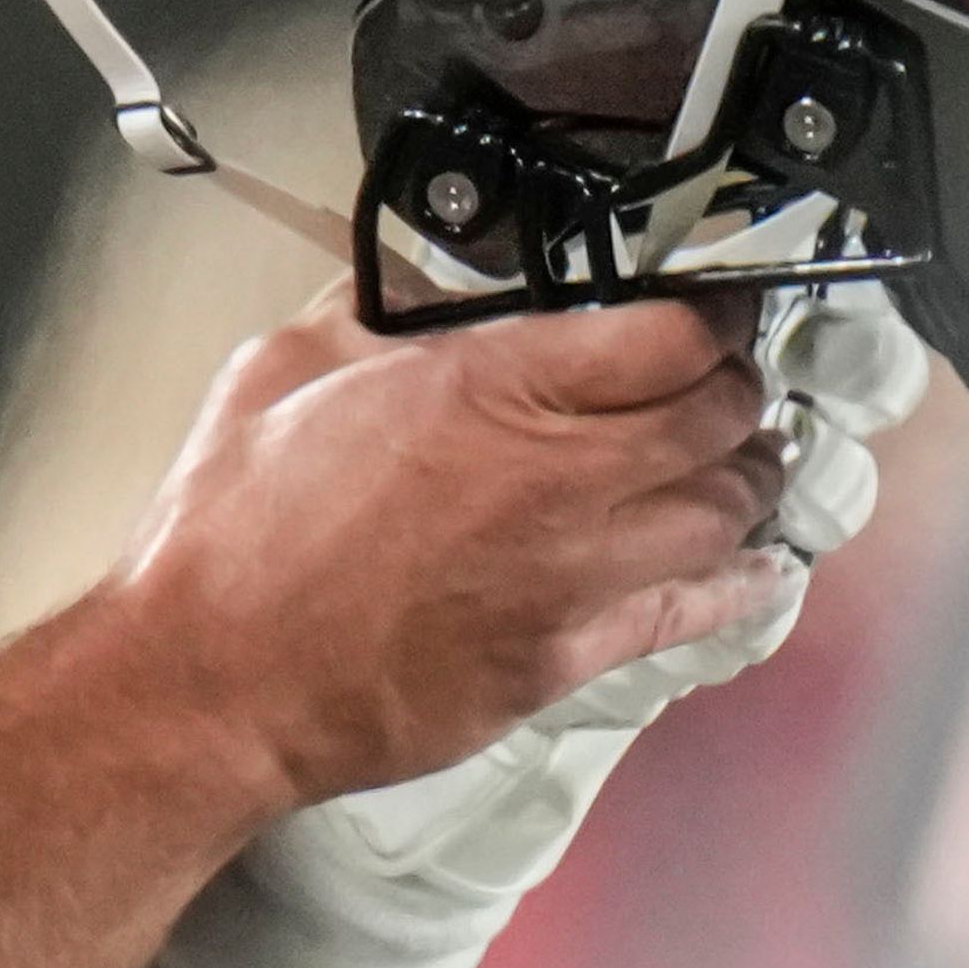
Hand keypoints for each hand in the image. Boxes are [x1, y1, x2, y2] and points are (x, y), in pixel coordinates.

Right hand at [278, 283, 926, 904]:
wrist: (211, 680)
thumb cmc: (231, 531)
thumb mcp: (283, 366)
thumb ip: (371, 310)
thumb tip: (419, 287)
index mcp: (488, 388)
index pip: (668, 335)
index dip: (708, 313)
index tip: (708, 308)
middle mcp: (554, 478)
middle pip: (718, 417)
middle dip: (735, 387)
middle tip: (721, 377)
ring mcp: (571, 577)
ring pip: (726, 513)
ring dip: (744, 477)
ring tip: (735, 459)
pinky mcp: (565, 660)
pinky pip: (692, 612)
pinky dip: (739, 582)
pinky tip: (757, 566)